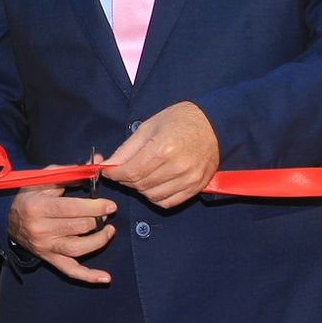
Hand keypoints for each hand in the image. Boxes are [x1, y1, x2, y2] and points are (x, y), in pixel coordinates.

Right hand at [7, 181, 116, 283]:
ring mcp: (45, 247)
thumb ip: (72, 171)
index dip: (94, 207)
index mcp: (37, 207)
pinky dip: (89, 276)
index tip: (110, 205)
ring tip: (109, 231)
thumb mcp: (45, 178)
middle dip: (98, 219)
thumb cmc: (30, 196)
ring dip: (99, 241)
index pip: (71, 209)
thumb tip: (98, 163)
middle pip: (78, 228)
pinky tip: (105, 278)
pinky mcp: (50, 259)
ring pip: (78, 249)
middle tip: (107, 213)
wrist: (10, 221)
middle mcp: (40, 229)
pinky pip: (70, 270)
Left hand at [100, 101, 220, 207]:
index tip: (108, 171)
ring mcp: (189, 179)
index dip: (115, 174)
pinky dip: (156, 197)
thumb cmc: (180, 120)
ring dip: (140, 189)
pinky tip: (154, 184)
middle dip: (126, 180)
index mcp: (164, 149)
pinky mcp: (196, 187)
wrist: (213, 124)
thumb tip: (107, 165)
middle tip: (124, 171)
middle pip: (140, 185)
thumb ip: (127, 149)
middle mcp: (177, 167)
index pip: (131, 172)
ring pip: (152, 196)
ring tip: (141, 175)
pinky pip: (168, 202)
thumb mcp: (149, 126)